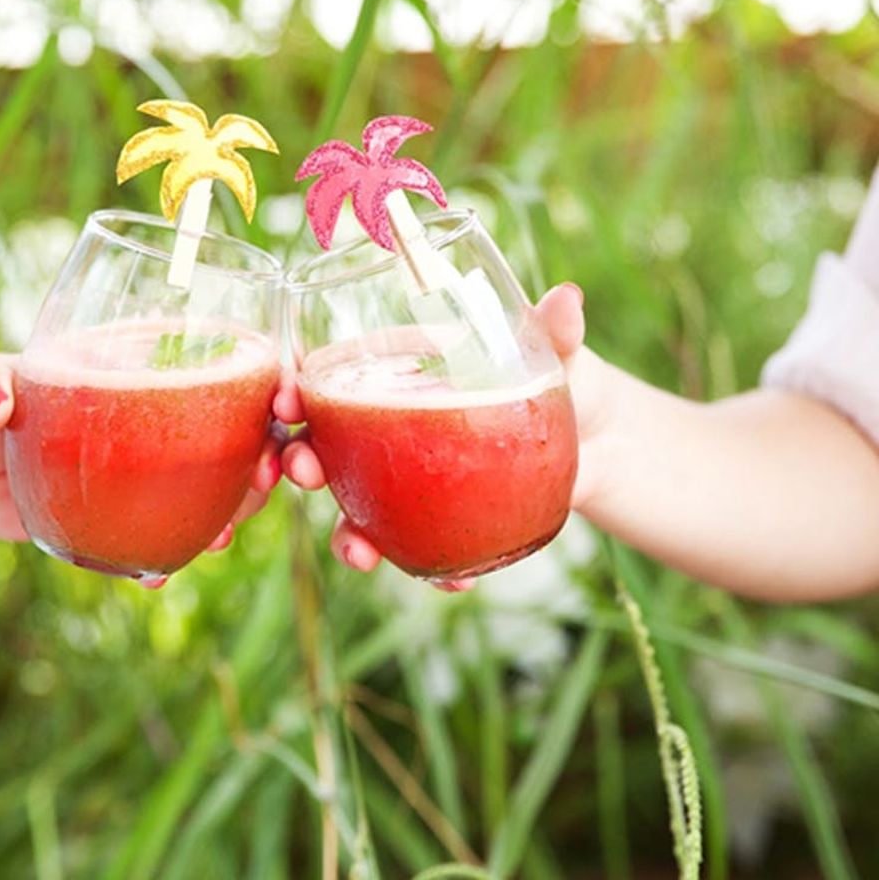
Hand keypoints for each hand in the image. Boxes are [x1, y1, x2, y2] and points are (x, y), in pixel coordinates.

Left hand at [0, 357, 287, 601]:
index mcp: (141, 356)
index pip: (227, 349)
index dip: (273, 368)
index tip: (290, 397)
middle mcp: (163, 405)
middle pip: (246, 419)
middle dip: (278, 446)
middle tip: (274, 475)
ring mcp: (157, 461)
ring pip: (227, 476)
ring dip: (244, 502)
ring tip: (224, 532)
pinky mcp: (139, 507)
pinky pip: (180, 523)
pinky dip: (183, 546)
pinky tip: (163, 571)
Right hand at [273, 282, 602, 588]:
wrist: (597, 438)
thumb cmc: (561, 371)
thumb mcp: (557, 348)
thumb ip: (556, 328)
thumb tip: (569, 299)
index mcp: (403, 365)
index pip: (334, 369)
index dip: (298, 384)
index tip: (285, 400)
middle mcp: (394, 420)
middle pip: (327, 440)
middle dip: (301, 459)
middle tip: (301, 471)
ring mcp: (411, 473)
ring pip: (358, 502)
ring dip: (346, 531)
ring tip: (358, 553)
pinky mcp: (438, 514)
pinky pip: (418, 544)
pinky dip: (426, 566)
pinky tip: (451, 582)